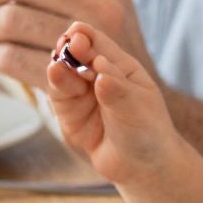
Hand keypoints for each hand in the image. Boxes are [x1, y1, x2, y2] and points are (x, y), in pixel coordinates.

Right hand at [45, 21, 182, 184]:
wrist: (141, 168)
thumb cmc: (147, 132)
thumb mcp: (137, 108)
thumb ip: (117, 90)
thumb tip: (100, 68)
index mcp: (119, 66)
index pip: (98, 43)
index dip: (85, 36)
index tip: (77, 34)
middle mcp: (97, 75)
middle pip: (76, 54)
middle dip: (69, 48)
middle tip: (66, 46)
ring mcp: (81, 94)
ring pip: (63, 72)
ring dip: (60, 66)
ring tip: (58, 66)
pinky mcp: (68, 113)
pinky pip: (57, 94)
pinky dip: (55, 83)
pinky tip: (55, 74)